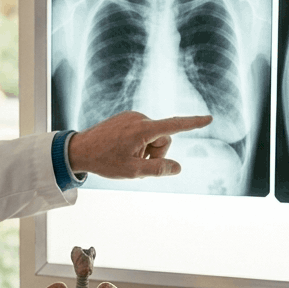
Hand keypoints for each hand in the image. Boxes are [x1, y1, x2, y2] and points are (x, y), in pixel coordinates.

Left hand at [67, 111, 211, 177]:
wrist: (79, 149)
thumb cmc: (105, 161)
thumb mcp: (133, 171)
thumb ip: (158, 169)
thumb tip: (178, 168)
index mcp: (143, 129)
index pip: (175, 126)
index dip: (194, 123)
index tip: (209, 118)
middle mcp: (139, 118)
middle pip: (164, 138)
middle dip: (156, 153)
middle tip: (136, 163)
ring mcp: (132, 117)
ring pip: (153, 137)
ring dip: (146, 150)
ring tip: (126, 157)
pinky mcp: (126, 118)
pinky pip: (142, 132)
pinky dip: (138, 144)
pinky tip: (122, 150)